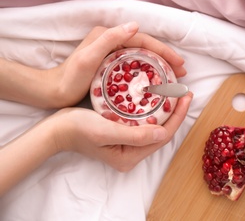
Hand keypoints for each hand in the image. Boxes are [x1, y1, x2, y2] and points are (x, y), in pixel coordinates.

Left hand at [48, 22, 186, 107]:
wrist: (54, 91)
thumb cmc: (70, 78)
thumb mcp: (88, 57)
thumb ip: (109, 39)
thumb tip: (135, 25)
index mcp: (108, 35)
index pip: (143, 39)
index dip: (163, 50)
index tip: (179, 63)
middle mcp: (111, 41)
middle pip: (146, 47)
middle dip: (166, 57)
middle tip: (182, 71)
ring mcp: (112, 53)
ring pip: (143, 56)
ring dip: (160, 65)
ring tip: (175, 76)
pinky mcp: (111, 65)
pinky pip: (136, 65)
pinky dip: (149, 71)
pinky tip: (157, 81)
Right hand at [52, 92, 192, 170]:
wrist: (56, 129)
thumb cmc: (77, 129)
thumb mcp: (105, 131)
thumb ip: (134, 135)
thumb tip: (163, 132)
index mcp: (129, 157)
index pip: (163, 136)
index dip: (177, 116)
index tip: (186, 96)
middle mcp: (131, 153)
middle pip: (162, 131)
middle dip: (175, 112)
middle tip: (183, 91)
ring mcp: (127, 145)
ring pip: (155, 126)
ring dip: (167, 110)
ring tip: (175, 93)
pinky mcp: (122, 135)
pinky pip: (144, 123)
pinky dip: (154, 110)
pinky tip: (157, 97)